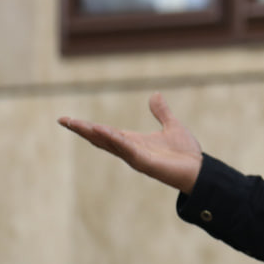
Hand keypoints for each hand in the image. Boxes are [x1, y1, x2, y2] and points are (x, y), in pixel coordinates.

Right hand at [58, 93, 202, 193]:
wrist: (199, 169)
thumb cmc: (185, 153)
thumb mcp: (171, 125)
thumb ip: (161, 112)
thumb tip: (155, 94)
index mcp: (133, 141)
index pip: (105, 132)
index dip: (88, 126)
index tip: (68, 119)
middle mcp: (130, 150)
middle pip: (100, 139)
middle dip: (82, 130)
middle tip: (64, 120)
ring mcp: (135, 157)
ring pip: (109, 144)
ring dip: (94, 133)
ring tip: (77, 124)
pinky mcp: (145, 163)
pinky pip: (126, 150)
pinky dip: (114, 140)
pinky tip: (102, 130)